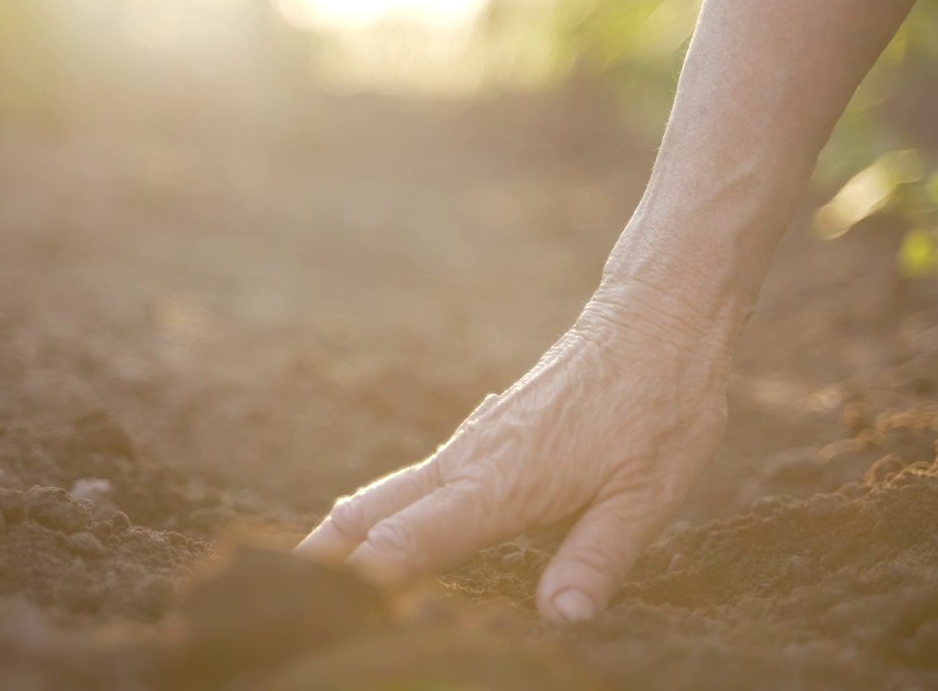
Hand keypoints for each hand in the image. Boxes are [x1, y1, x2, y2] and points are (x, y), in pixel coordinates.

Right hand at [295, 290, 730, 620]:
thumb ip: (596, 558)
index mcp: (498, 485)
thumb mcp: (646, 494)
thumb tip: (558, 617)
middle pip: (369, 514)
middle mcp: (468, 463)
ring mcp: (470, 446)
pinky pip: (412, 481)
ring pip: (383, 494)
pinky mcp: (483, 438)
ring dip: (342, 535)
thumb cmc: (658, 405)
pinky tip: (382, 532)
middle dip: (322, 557)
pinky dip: (378, 513)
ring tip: (309, 575)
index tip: (321, 615)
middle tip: (280, 598)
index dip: (359, 584)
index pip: (405, 544)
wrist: (653, 320)